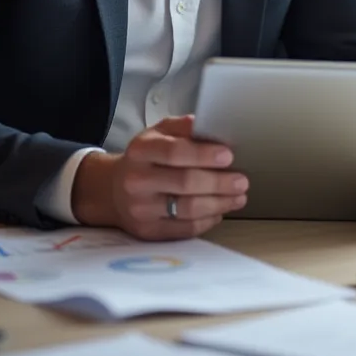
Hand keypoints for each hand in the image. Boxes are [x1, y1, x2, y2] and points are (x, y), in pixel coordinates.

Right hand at [72, 115, 248, 239]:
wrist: (114, 190)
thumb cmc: (147, 158)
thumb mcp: (159, 133)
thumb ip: (183, 127)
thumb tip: (210, 123)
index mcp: (141, 151)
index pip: (174, 152)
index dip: (204, 154)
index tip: (229, 156)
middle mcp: (137, 180)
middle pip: (185, 183)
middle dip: (219, 183)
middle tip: (242, 181)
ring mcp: (140, 209)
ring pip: (187, 209)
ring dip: (219, 204)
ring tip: (238, 197)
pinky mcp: (147, 231)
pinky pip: (184, 229)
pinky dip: (207, 221)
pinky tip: (220, 212)